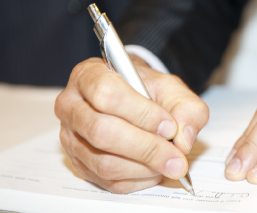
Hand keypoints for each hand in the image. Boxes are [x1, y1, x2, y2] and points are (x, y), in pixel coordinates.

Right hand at [55, 54, 208, 192]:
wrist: (131, 96)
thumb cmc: (145, 89)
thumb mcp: (171, 87)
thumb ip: (186, 107)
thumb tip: (184, 140)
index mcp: (88, 76)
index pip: (107, 94)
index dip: (141, 114)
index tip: (169, 125)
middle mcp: (71, 106)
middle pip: (102, 133)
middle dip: (146, 148)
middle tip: (176, 155)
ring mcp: (70, 138)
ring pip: (104, 163)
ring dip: (144, 167)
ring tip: (169, 162)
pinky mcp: (79, 163)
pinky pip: (107, 181)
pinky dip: (138, 180)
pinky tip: (155, 169)